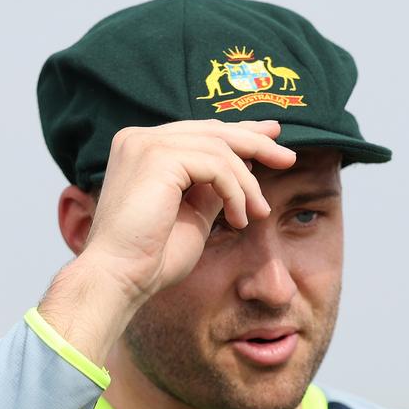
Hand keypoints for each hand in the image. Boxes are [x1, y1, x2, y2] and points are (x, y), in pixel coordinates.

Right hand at [38, 119, 294, 366]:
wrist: (120, 278)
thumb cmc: (151, 258)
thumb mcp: (193, 215)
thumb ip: (211, 189)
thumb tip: (242, 169)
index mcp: (142, 148)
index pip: (199, 131)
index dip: (239, 133)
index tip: (272, 138)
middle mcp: (140, 138)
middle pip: (212, 130)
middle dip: (255, 142)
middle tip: (287, 157)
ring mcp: (146, 144)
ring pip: (219, 148)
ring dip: (247, 183)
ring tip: (258, 213)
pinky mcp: (157, 157)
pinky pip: (216, 165)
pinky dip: (235, 191)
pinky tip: (239, 218)